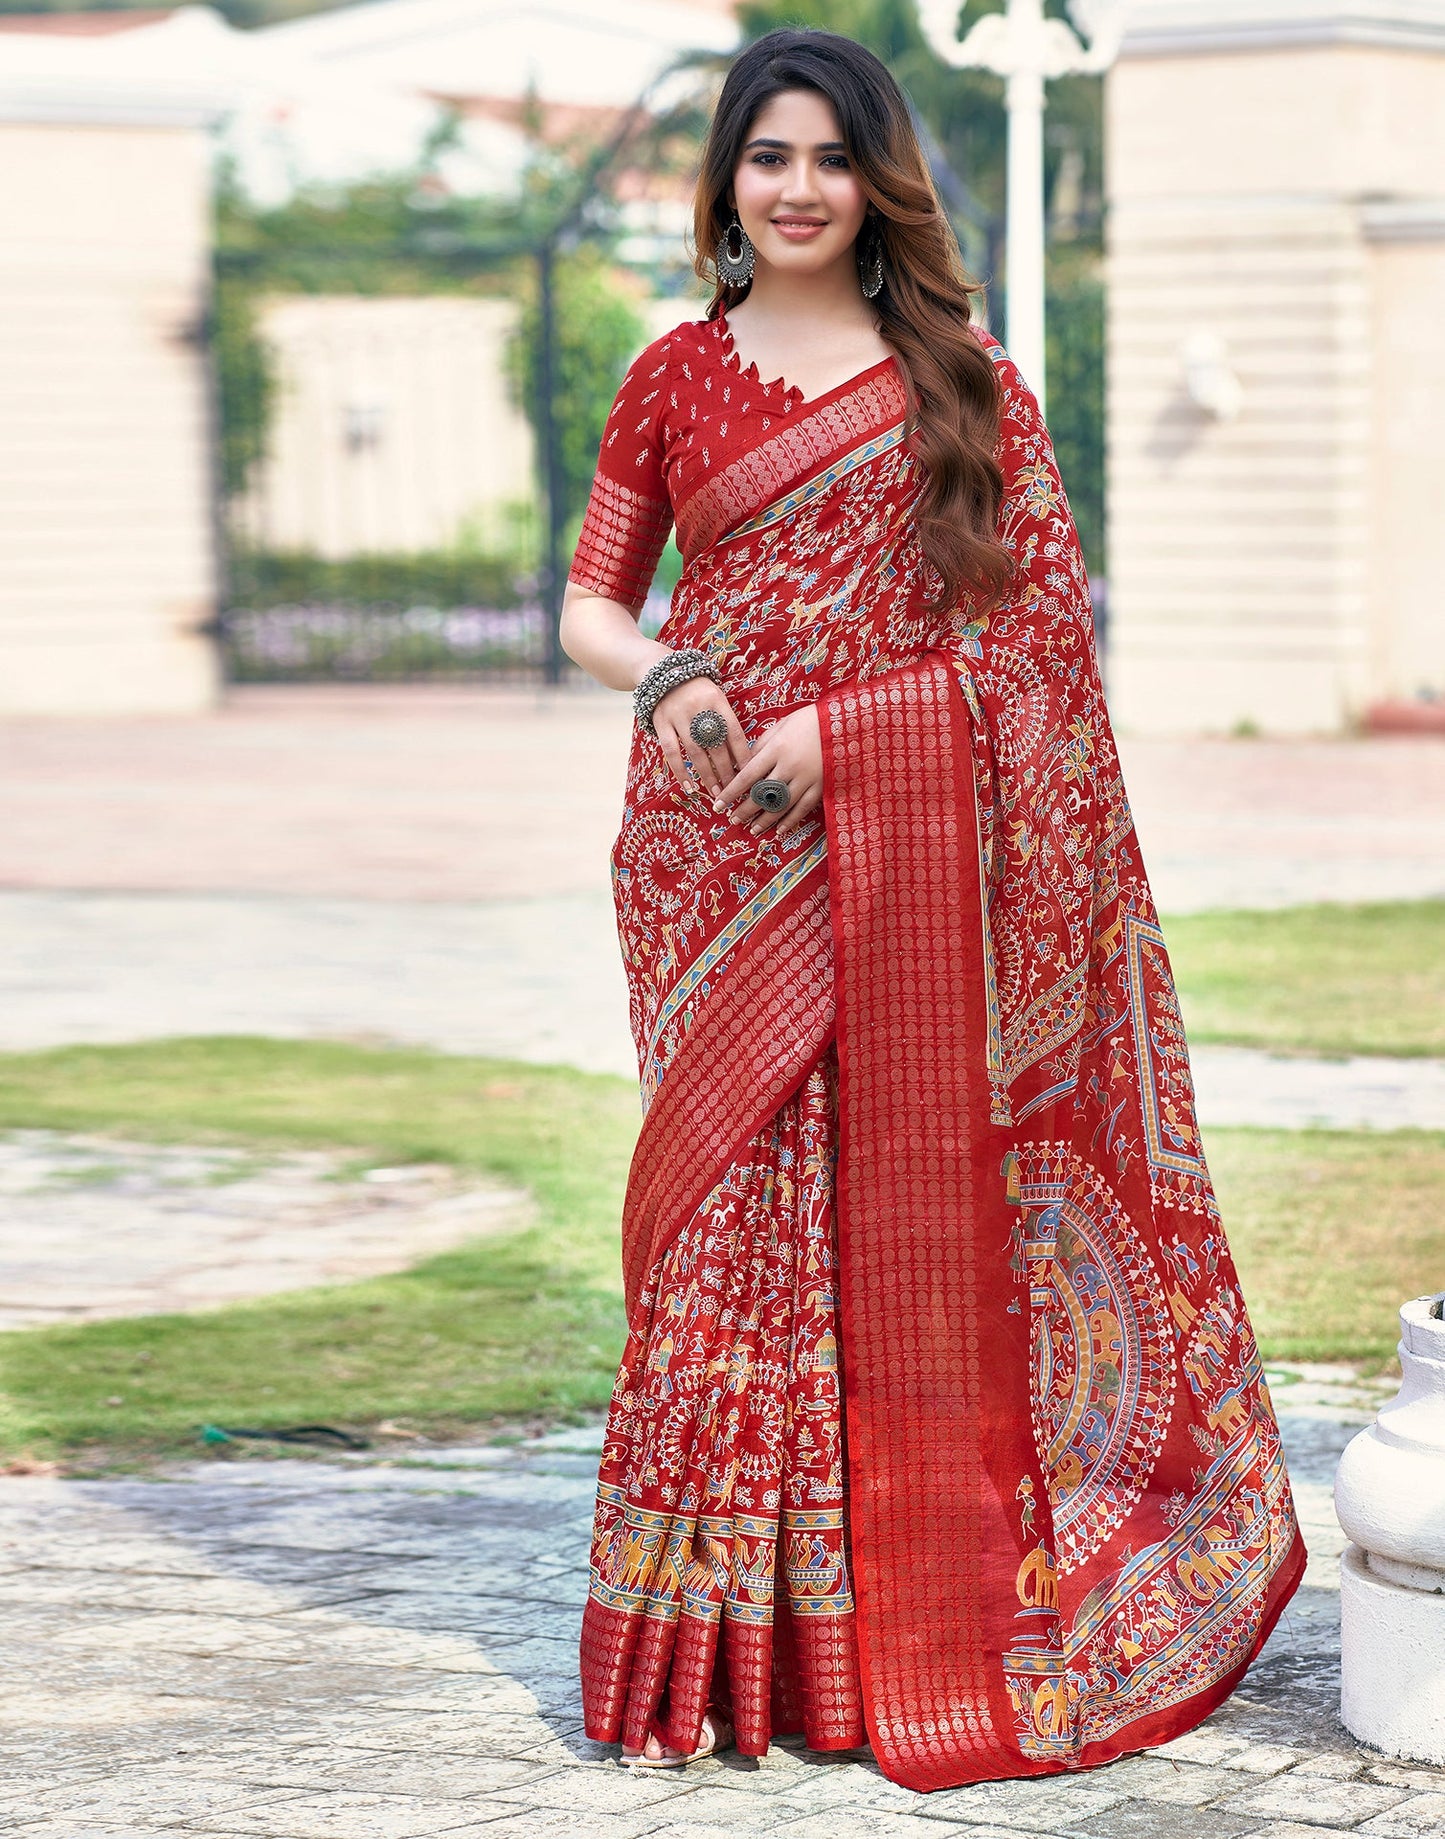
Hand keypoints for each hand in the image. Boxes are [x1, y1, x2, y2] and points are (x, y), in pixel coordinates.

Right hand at [651, 675, 749, 796]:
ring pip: (695, 752)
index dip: (743, 755)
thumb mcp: (716, 698)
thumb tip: (741, 757)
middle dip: (727, 771)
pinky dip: (680, 771)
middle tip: (734, 790)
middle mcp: (699, 708)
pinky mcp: (661, 723)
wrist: (663, 670)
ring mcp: (678, 716)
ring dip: (707, 775)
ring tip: (716, 792)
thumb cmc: (697, 690)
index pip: (734, 733)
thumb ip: (726, 721)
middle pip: (716, 746)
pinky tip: (689, 786)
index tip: (750, 774)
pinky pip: (671, 752)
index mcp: (717, 701)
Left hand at [713, 705, 822, 838]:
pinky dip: (790, 820)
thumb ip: (761, 746)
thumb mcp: (781, 726)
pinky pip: (803, 808)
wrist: (845, 721)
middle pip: (762, 795)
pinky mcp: (821, 786)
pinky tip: (779, 829)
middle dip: (745, 810)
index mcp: (777, 749)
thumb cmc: (808, 720)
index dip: (732, 793)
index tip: (719, 804)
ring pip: (781, 806)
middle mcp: (790, 766)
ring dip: (765, 820)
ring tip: (752, 829)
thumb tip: (743, 767)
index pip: (748, 776)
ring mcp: (807, 778)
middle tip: (733, 820)